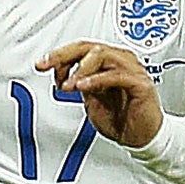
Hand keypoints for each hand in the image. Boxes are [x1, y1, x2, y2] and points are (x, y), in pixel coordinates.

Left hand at [39, 42, 163, 149]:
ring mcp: (132, 69)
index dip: (59, 54)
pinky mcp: (140, 83)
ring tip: (67, 84)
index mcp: (108, 61)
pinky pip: (116, 75)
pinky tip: (83, 87)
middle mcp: (121, 60)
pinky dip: (96, 80)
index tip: (42, 65)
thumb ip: (79, 83)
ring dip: (80, 70)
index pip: (81, 48)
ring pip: (102, 55)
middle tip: (46, 64)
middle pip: (89, 47)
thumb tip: (62, 74)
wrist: (141, 136)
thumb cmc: (121, 117)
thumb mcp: (90, 98)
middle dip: (63, 55)